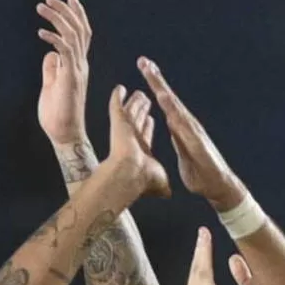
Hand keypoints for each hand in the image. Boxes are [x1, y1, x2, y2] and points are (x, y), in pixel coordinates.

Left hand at [35, 0, 91, 149]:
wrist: (64, 134)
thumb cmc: (57, 114)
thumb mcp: (51, 85)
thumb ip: (52, 69)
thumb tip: (50, 54)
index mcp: (77, 64)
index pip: (81, 33)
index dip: (76, 15)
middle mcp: (80, 64)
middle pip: (78, 28)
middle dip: (64, 10)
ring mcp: (77, 70)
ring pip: (73, 34)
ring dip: (57, 18)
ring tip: (41, 7)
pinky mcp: (70, 77)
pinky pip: (66, 51)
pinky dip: (54, 38)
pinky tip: (41, 33)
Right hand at [100, 84, 169, 202]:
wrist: (131, 173)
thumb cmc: (143, 179)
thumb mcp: (158, 181)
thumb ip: (162, 187)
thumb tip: (168, 196)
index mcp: (140, 151)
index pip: (144, 135)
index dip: (147, 126)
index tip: (149, 118)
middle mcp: (132, 139)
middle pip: (137, 121)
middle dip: (141, 111)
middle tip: (144, 99)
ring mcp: (124, 130)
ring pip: (130, 112)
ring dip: (133, 103)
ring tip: (137, 92)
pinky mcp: (118, 122)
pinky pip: (116, 106)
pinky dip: (117, 97)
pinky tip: (119, 89)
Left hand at [137, 57, 245, 210]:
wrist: (216, 185)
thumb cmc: (199, 171)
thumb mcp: (183, 152)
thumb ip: (179, 138)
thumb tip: (174, 128)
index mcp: (180, 127)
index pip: (165, 103)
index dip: (155, 87)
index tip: (144, 70)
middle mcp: (186, 124)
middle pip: (168, 98)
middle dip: (156, 79)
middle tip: (143, 61)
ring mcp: (192, 130)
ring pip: (174, 106)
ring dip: (162, 89)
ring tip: (151, 73)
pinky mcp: (195, 140)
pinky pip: (181, 123)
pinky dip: (172, 110)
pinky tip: (164, 100)